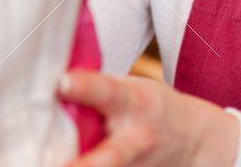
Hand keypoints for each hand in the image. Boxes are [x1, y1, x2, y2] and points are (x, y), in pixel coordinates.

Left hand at [60, 71, 237, 166]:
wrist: (194, 141)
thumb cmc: (154, 107)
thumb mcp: (133, 89)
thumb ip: (97, 89)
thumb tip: (49, 87)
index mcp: (134, 104)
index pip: (107, 92)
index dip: (84, 87)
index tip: (61, 82)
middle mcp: (134, 140)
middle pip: (109, 156)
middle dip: (83, 165)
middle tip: (55, 166)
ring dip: (76, 166)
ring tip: (45, 163)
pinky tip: (63, 161)